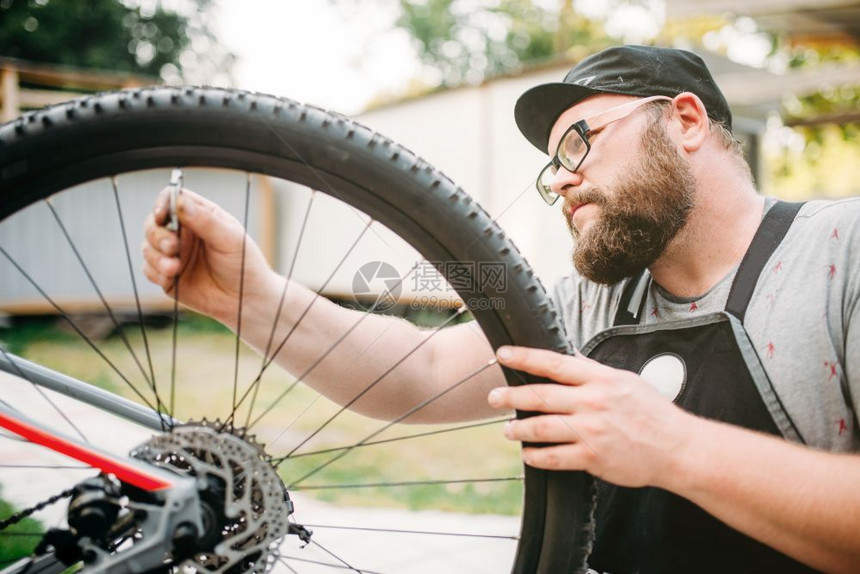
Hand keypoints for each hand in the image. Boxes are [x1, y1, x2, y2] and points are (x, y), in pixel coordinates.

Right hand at [142, 188, 276, 325]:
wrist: (246, 300)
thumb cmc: (244, 265)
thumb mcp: (230, 239)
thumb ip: (205, 221)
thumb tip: (180, 201)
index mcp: (200, 216)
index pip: (172, 199)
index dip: (162, 204)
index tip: (162, 216)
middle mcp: (183, 233)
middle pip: (153, 223)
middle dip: (157, 235)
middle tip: (172, 248)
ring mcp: (174, 254)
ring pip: (147, 246)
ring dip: (156, 257)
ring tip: (174, 268)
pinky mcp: (167, 275)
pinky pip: (148, 269)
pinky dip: (155, 272)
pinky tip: (171, 278)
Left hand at [488, 346, 695, 487]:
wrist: (677, 448)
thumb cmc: (652, 413)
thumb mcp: (624, 381)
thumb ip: (592, 370)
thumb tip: (566, 353)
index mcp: (599, 380)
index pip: (554, 363)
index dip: (524, 357)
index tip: (503, 353)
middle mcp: (592, 403)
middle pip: (540, 396)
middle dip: (510, 396)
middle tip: (493, 397)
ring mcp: (592, 431)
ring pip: (541, 428)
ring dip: (518, 429)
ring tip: (507, 429)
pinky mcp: (593, 458)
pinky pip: (554, 458)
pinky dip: (536, 456)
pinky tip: (528, 454)